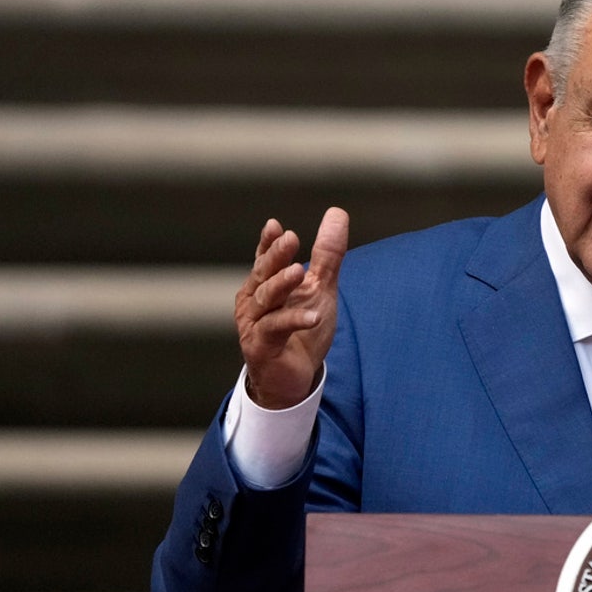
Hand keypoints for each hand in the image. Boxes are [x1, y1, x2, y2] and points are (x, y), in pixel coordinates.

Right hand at [235, 207, 348, 408]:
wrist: (293, 378)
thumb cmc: (302, 330)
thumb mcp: (320, 288)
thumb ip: (327, 254)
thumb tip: (337, 213)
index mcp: (264, 284)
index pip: (265, 258)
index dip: (268, 243)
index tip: (276, 226)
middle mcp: (254, 301)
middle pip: (263, 274)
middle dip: (275, 256)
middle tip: (290, 238)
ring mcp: (254, 324)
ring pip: (265, 299)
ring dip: (281, 285)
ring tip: (298, 272)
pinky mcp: (261, 347)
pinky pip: (276, 329)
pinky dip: (293, 321)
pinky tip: (313, 317)